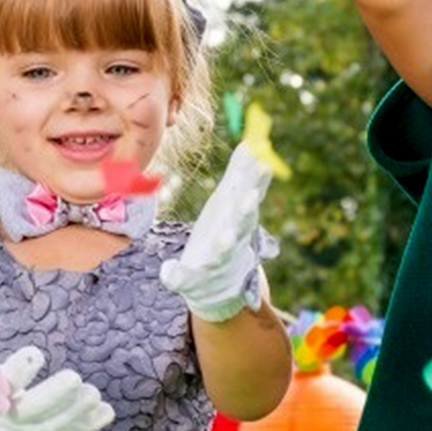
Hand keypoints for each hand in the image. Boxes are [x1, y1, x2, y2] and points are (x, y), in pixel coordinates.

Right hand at [0, 314, 112, 430]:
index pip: (4, 384)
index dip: (19, 369)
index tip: (36, 353)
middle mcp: (10, 421)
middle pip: (34, 411)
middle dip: (54, 396)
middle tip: (75, 379)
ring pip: (55, 427)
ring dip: (77, 412)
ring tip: (94, 395)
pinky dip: (88, 427)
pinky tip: (106, 411)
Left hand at [160, 143, 275, 323]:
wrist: (219, 286)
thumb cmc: (226, 233)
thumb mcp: (230, 204)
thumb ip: (239, 177)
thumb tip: (250, 144)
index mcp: (239, 218)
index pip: (251, 197)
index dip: (257, 183)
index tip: (264, 165)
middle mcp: (234, 239)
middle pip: (243, 224)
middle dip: (246, 211)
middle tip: (250, 197)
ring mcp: (216, 262)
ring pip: (222, 253)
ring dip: (224, 245)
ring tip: (224, 239)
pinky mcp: (196, 279)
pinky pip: (186, 278)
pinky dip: (177, 276)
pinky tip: (167, 271)